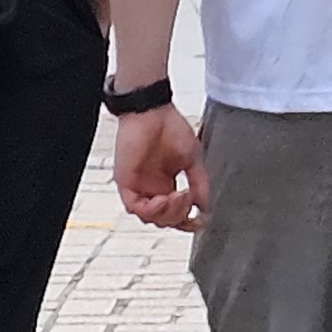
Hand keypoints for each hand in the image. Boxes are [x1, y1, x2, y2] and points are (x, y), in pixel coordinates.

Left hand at [113, 103, 210, 229]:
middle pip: (163, 220)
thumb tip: (205, 206)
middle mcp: (151, 188)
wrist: (152, 111)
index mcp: (165, 183)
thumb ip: (200, 183)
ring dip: (167, 213)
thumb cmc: (169, 126)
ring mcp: (138, 186)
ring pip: (149, 218)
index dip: (187, 221)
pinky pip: (135, 207)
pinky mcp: (126, 183)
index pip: (175, 213)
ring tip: (178, 197)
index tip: (199, 220)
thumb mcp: (193, 159)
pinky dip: (152, 209)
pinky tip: (164, 198)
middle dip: (179, 216)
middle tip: (188, 202)